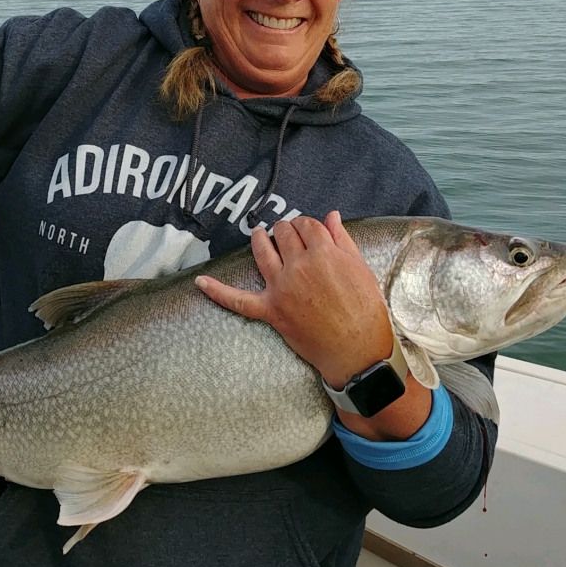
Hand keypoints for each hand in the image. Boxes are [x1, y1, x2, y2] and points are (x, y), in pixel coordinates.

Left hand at [195, 211, 393, 388]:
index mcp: (324, 253)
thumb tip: (331, 215)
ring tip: (258, 232)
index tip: (309, 230)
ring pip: (262, 251)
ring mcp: (281, 288)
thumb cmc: (365, 310)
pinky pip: (238, 301)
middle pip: (284, 233)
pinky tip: (200, 281)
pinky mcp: (271, 311)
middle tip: (290, 234)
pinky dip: (218, 291)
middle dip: (287, 229)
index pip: (307, 224)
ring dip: (259, 238)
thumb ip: (342, 239)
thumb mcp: (360, 269)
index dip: (307, 225)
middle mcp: (299, 267)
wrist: (357, 351)